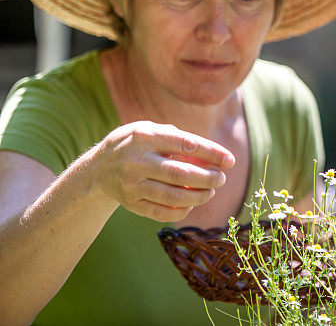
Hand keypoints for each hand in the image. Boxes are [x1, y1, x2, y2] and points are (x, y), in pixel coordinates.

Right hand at [90, 121, 234, 221]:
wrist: (97, 167)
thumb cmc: (136, 144)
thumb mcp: (151, 130)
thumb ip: (179, 138)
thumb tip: (213, 155)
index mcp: (145, 136)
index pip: (186, 145)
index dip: (212, 153)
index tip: (230, 161)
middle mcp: (137, 161)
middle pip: (180, 174)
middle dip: (207, 178)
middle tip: (221, 179)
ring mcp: (131, 184)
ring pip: (172, 195)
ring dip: (198, 196)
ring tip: (211, 192)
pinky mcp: (130, 203)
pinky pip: (160, 212)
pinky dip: (180, 211)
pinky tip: (191, 205)